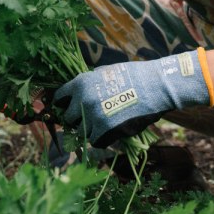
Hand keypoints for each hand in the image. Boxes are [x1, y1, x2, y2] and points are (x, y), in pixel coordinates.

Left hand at [51, 51, 212, 147]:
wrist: (155, 86)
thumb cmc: (133, 76)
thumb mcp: (105, 72)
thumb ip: (89, 84)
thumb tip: (78, 94)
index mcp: (80, 83)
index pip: (59, 98)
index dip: (63, 105)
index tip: (68, 109)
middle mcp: (82, 100)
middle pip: (68, 118)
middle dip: (77, 120)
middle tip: (89, 119)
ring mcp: (93, 116)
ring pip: (81, 132)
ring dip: (90, 130)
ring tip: (104, 125)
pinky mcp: (105, 130)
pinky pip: (95, 141)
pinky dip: (102, 139)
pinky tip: (111, 132)